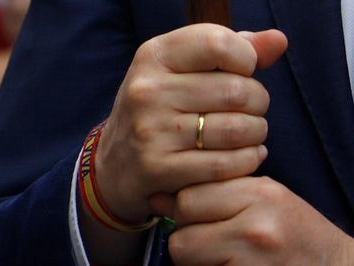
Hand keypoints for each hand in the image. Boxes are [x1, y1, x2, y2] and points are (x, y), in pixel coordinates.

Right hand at [91, 26, 285, 225]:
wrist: (116, 163)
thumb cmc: (163, 108)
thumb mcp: (183, 70)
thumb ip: (232, 50)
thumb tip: (279, 39)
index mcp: (153, 55)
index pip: (219, 42)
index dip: (246, 58)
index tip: (240, 71)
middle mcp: (147, 89)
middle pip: (238, 90)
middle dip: (258, 102)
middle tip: (248, 110)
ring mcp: (151, 129)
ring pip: (238, 130)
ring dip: (256, 134)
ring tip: (246, 134)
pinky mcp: (159, 167)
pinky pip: (228, 165)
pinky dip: (247, 161)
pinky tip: (243, 156)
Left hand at [164, 176, 353, 264]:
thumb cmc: (295, 230)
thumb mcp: (263, 197)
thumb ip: (213, 191)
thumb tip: (155, 198)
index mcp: (258, 194)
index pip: (186, 198)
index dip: (184, 209)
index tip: (198, 215)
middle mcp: (256, 228)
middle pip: (182, 235)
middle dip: (187, 238)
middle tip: (209, 240)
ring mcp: (254, 262)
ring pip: (188, 260)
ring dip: (195, 260)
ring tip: (221, 255)